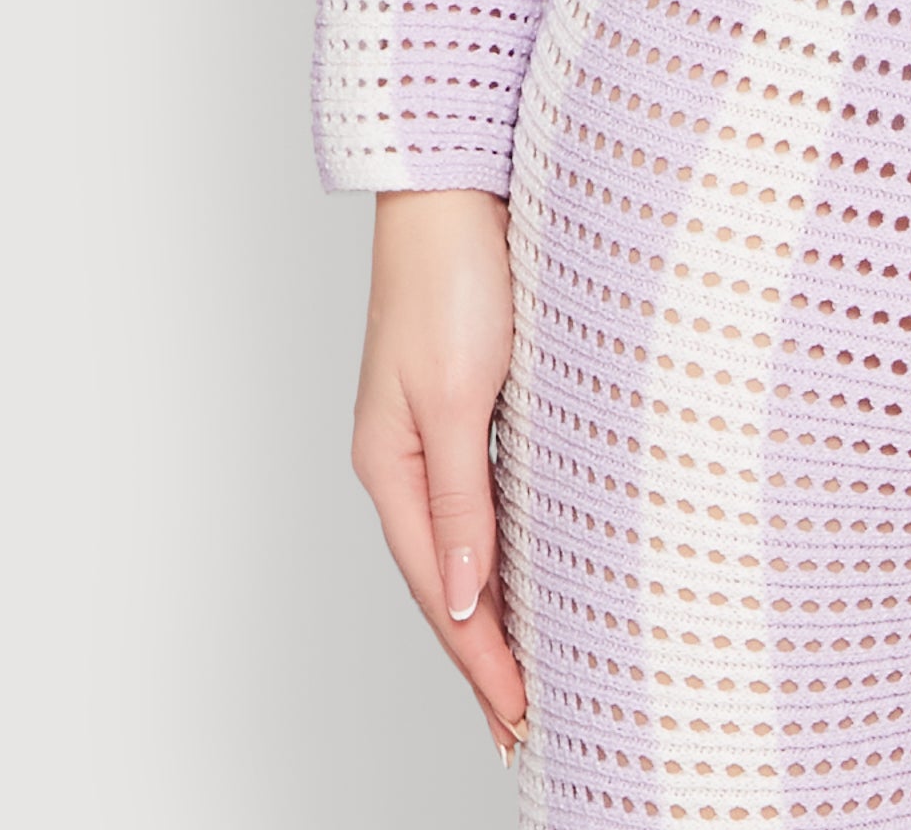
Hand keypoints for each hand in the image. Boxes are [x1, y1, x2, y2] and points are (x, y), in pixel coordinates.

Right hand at [350, 189, 528, 763]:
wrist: (456, 183)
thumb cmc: (453, 273)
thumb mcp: (455, 394)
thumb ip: (459, 498)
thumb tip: (463, 596)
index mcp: (390, 465)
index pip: (441, 590)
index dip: (481, 660)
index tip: (518, 721)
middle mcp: (404, 456)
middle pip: (445, 579)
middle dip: (481, 657)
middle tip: (520, 726)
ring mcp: (432, 429)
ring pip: (464, 543)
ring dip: (490, 610)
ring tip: (519, 672)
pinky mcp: (465, 398)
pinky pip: (481, 498)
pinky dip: (498, 549)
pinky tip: (519, 570)